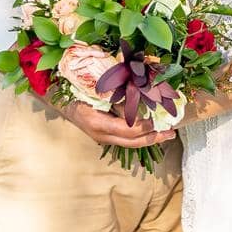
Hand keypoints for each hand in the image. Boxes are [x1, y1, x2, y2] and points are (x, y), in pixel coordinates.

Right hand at [59, 100, 176, 148]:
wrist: (59, 98)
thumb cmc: (78, 89)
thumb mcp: (98, 88)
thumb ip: (118, 92)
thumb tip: (141, 90)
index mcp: (97, 122)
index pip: (127, 129)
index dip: (145, 127)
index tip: (159, 121)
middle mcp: (100, 134)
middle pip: (132, 142)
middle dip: (153, 138)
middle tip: (171, 133)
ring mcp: (102, 137)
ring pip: (130, 143)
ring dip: (150, 138)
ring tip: (167, 134)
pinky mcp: (105, 136)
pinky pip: (126, 139)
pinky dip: (141, 136)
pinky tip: (152, 131)